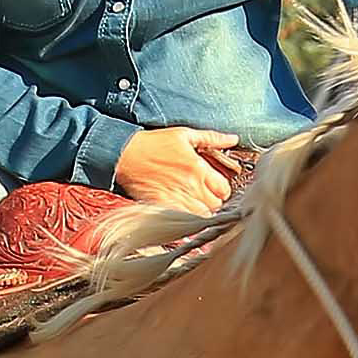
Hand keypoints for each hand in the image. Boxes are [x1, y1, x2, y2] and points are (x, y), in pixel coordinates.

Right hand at [113, 126, 243, 213]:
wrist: (124, 155)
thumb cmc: (153, 143)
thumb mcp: (184, 135)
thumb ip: (212, 138)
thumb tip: (233, 139)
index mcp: (199, 168)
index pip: (224, 190)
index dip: (222, 190)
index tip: (214, 188)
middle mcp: (191, 186)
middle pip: (215, 205)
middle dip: (212, 202)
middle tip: (203, 196)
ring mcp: (177, 198)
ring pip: (201, 216)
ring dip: (200, 212)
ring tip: (192, 204)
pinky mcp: (164, 207)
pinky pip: (183, 222)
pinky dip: (186, 220)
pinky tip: (181, 211)